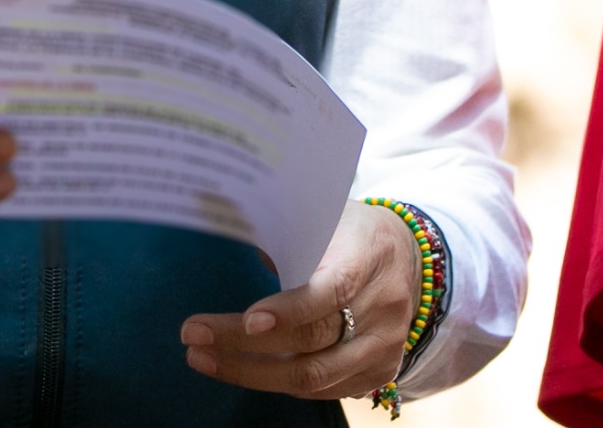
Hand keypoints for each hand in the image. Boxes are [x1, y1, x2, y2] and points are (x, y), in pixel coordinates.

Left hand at [178, 201, 419, 398]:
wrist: (408, 255)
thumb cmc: (349, 227)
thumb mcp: (324, 213)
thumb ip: (283, 229)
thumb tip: (221, 225)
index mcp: (368, 256)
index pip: (331, 291)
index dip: (290, 310)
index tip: (248, 321)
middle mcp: (383, 307)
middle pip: (312, 339)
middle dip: (245, 344)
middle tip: (193, 334)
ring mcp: (384, 346)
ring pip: (314, 376)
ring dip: (251, 372)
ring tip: (202, 358)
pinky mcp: (379, 372)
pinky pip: (322, 389)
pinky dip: (278, 381)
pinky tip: (239, 368)